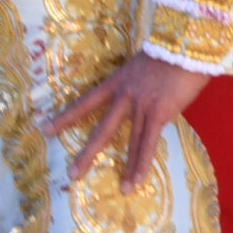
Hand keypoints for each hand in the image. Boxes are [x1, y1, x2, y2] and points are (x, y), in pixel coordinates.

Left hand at [41, 53, 212, 193]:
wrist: (187, 43)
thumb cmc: (172, 52)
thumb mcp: (145, 65)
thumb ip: (140, 85)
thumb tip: (145, 98)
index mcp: (117, 81)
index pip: (85, 102)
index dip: (65, 116)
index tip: (45, 128)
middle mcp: (124, 95)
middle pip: (100, 128)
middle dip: (86, 153)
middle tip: (70, 173)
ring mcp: (141, 105)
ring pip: (126, 141)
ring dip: (120, 167)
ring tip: (114, 188)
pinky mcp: (158, 112)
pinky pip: (148, 144)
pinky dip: (141, 165)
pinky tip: (135, 182)